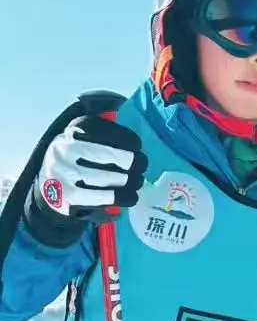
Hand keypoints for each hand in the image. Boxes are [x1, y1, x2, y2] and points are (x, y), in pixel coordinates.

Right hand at [25, 116, 147, 246]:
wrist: (49, 189)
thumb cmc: (77, 160)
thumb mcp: (83, 139)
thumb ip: (104, 132)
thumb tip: (127, 123)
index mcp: (72, 131)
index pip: (103, 129)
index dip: (126, 138)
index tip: (137, 145)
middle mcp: (65, 149)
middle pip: (108, 154)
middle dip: (133, 161)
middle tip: (142, 166)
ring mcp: (65, 173)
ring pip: (108, 177)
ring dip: (131, 181)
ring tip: (138, 181)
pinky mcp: (69, 196)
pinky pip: (103, 197)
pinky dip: (123, 197)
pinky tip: (131, 196)